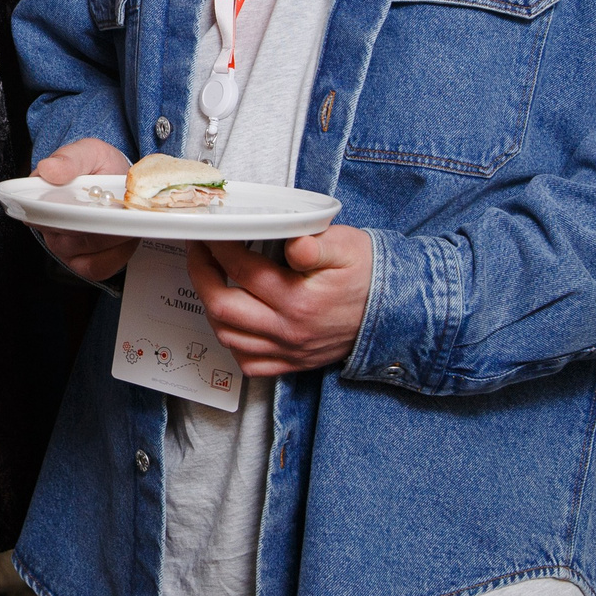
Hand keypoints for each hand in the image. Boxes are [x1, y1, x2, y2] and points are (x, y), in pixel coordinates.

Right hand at [33, 138, 134, 282]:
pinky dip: (118, 253)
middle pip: (66, 233)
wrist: (121, 183)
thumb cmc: (100, 169)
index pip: (37, 210)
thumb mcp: (88, 152)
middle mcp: (47, 226)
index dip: (60, 210)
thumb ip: (70, 157)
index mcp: (39, 196)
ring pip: (85, 249)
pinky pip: (98, 267)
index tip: (87, 203)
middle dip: (97, 221)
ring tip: (130, 218)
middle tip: (121, 209)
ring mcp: (65, 248)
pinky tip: (128, 236)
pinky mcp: (85, 265)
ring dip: (112, 234)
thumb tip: (48, 169)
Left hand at [187, 225, 374, 376]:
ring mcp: (288, 350)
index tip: (210, 231)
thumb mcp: (348, 247)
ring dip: (211, 308)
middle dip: (201, 275)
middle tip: (199, 252)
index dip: (218, 247)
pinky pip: (249, 363)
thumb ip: (315, 244)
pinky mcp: (293, 362)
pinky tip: (232, 321)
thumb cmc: (368, 275)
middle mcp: (288, 329)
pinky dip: (233, 343)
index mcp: (299, 299)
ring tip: (210, 280)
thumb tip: (292, 242)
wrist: (396, 312)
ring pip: (229, 337)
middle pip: (222, 307)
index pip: (241, 270)